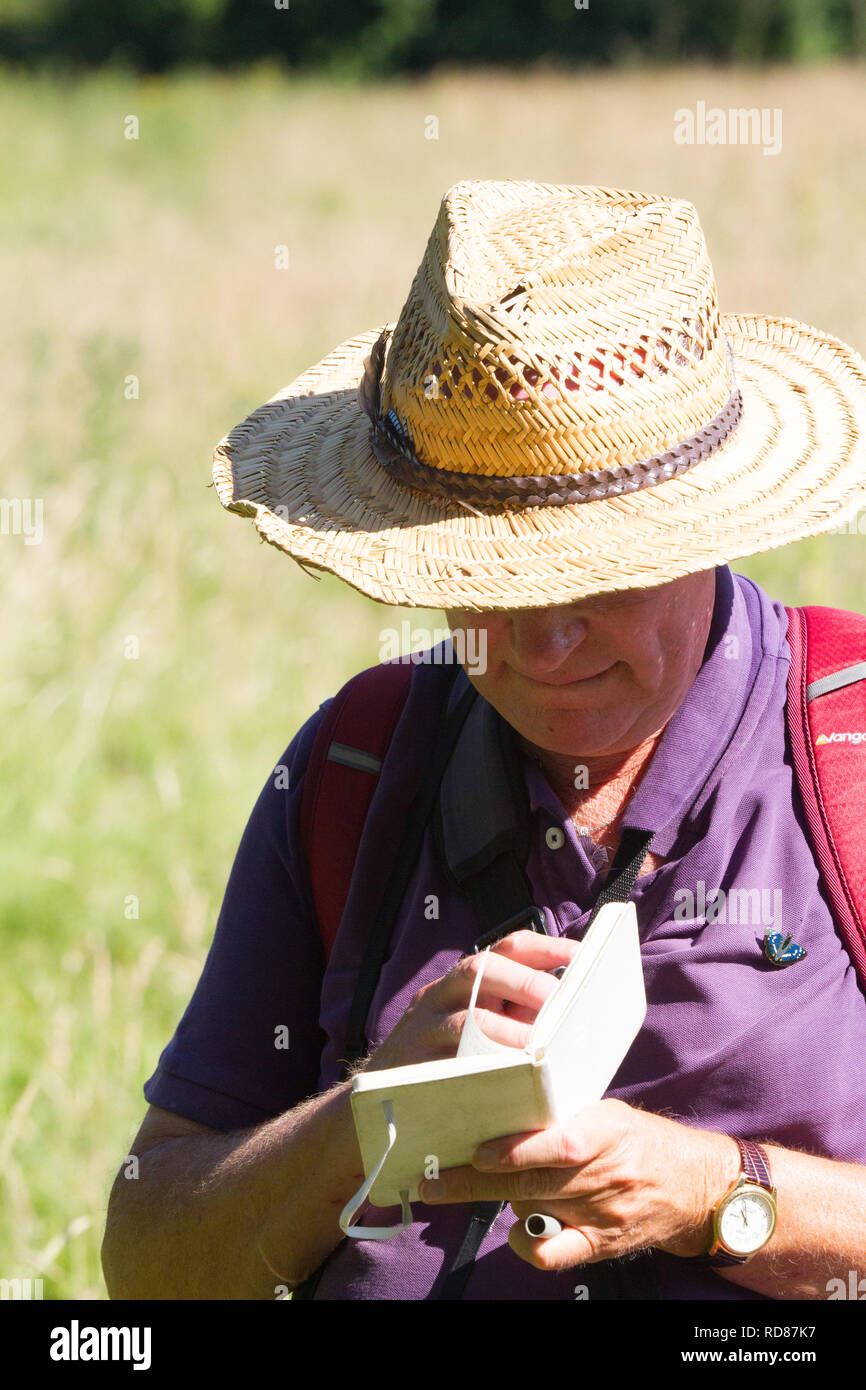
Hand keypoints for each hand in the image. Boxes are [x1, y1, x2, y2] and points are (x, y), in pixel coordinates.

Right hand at [358, 930, 578, 1072]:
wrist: (376, 1104)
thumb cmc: (444, 1066)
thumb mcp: (477, 1031)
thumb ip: (515, 1018)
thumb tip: (576, 1019)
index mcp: (464, 983)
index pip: (507, 949)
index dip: (545, 948)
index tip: (581, 956)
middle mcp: (440, 996)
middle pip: (480, 970)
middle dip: (525, 983)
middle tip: (559, 1003)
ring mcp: (422, 1029)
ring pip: (465, 1019)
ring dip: (507, 1032)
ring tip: (539, 1049)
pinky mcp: (413, 1067)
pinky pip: (448, 1064)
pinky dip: (481, 1071)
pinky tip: (508, 1083)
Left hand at [418, 1098, 738, 1268]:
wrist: (696, 1187)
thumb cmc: (642, 1141)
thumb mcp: (609, 1112)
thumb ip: (563, 1114)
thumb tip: (504, 1110)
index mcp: (607, 1132)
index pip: (562, 1144)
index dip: (518, 1150)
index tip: (477, 1149)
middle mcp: (603, 1175)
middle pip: (531, 1181)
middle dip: (473, 1179)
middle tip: (431, 1177)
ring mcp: (600, 1214)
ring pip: (535, 1209)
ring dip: (489, 1199)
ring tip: (448, 1186)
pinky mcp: (600, 1244)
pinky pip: (556, 1254)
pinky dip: (528, 1245)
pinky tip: (514, 1232)